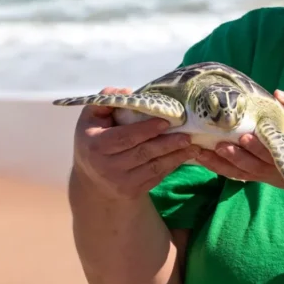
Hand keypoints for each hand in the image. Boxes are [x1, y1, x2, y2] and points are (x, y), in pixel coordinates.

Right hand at [71, 87, 200, 200]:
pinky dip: (172, 166)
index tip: (166, 122)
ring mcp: (122, 182)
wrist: (93, 180)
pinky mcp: (133, 191)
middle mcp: (108, 167)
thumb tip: (128, 92)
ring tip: (193, 146)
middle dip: (167, 144)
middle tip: (187, 135)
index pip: (124, 137)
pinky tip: (184, 156)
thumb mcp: (91, 118)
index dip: (145, 129)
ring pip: (153, 167)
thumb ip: (106, 100)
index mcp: (96, 146)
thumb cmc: (93, 139)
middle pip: (143, 153)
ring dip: (175, 156)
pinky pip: (156, 177)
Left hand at [196, 90, 283, 186]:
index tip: (249, 137)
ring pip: (244, 172)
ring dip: (223, 163)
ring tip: (203, 153)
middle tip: (221, 144)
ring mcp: (269, 175)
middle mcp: (282, 168)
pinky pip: (238, 175)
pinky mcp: (260, 178)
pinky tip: (203, 160)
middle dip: (239, 154)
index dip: (263, 146)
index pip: (281, 151)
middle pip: (258, 163)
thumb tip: (278, 93)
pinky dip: (221, 169)